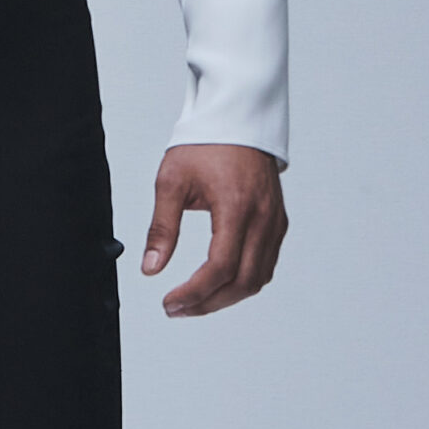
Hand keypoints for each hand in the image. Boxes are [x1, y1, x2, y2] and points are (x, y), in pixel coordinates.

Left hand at [141, 144, 286, 317]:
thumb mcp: (172, 182)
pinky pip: (266, 264)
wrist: (239, 120)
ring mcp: (274, 221)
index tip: (171, 303)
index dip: (194, 293)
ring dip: (227, 297)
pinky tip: (219, 283)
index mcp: (236, 206)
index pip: (220, 267)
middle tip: (178, 309)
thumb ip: (162, 228)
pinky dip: (243, 281)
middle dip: (208, 303)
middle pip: (242, 281)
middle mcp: (262, 218)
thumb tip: (151, 268)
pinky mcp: (278, 221)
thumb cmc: (206, 144)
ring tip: (195, 301)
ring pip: (258, 278)